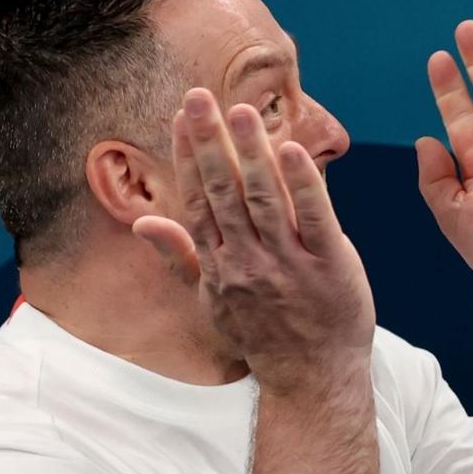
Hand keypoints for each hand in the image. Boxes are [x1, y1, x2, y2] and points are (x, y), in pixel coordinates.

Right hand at [132, 90, 375, 397]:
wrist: (312, 376)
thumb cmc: (263, 333)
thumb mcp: (212, 300)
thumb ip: (181, 258)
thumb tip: (143, 224)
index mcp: (220, 264)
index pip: (198, 200)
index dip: (189, 156)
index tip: (181, 116)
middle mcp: (247, 260)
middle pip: (224, 192)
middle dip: (210, 142)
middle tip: (200, 97)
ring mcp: (288, 263)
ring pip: (265, 199)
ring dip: (251, 153)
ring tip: (240, 112)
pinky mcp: (329, 264)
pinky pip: (314, 218)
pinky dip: (303, 184)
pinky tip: (293, 151)